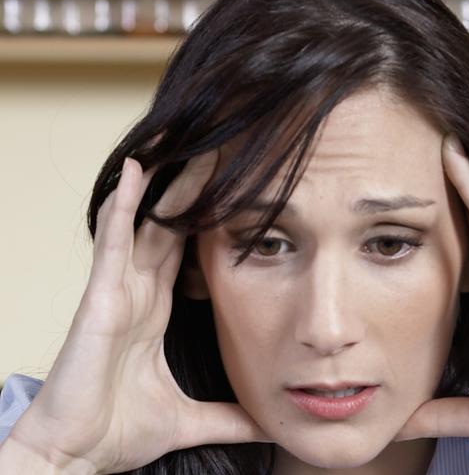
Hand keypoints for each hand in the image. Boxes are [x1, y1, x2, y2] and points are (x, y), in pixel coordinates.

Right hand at [7, 153, 268, 473]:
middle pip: (169, 229)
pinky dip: (123, 206)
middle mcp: (137, 293)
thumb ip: (231, 417)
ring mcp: (117, 291)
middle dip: (191, 191)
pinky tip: (136, 172)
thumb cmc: (119, 432)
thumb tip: (270, 424)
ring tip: (182, 145)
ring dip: (162, 186)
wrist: (78, 459)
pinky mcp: (99, 298)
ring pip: (144, 225)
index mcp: (156, 312)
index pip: (186, 254)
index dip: (205, 221)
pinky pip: (114, 243)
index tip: (233, 194)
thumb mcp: (192, 419)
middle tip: (218, 152)